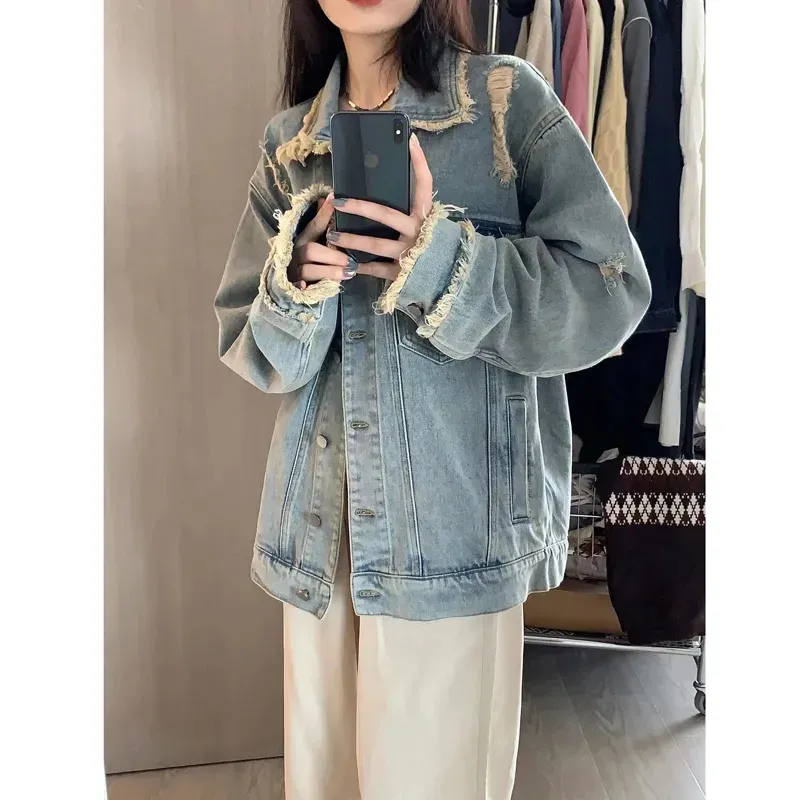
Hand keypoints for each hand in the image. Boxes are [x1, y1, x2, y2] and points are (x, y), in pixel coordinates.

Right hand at [288, 194, 356, 288]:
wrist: (290, 283)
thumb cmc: (309, 259)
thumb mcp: (315, 240)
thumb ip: (321, 223)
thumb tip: (327, 199)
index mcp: (303, 239)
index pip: (314, 225)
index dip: (324, 214)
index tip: (334, 200)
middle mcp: (296, 252)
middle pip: (311, 250)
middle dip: (332, 255)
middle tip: (351, 260)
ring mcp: (294, 270)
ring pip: (308, 270)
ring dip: (329, 271)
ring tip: (348, 273)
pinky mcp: (293, 286)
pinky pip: (297, 287)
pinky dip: (302, 286)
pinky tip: (308, 286)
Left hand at [326, 133, 433, 280]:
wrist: (453, 279)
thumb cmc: (439, 248)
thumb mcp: (433, 226)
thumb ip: (418, 212)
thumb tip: (397, 188)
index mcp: (427, 216)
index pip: (424, 184)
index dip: (418, 161)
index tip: (409, 138)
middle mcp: (418, 232)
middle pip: (385, 214)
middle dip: (359, 206)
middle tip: (339, 201)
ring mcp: (409, 253)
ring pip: (375, 244)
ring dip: (350, 240)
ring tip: (332, 235)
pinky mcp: (403, 273)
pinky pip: (377, 269)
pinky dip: (361, 267)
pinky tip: (348, 262)